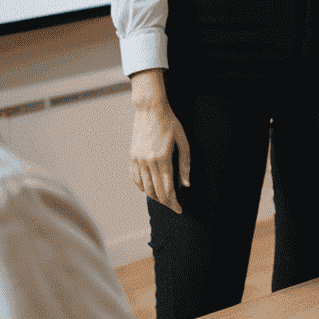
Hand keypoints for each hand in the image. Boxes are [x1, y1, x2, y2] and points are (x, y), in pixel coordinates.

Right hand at [129, 71, 190, 213]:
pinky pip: (135, 178)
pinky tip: (148, 190)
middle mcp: (148, 161)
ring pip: (144, 187)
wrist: (150, 109)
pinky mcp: (132, 156)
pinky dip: (141, 187)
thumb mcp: (183, 141)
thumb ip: (185, 163)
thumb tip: (186, 184)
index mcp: (162, 158)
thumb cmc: (171, 123)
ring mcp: (138, 159)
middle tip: (174, 207)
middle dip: (166, 202)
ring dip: (154, 197)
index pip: (167, 189)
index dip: (174, 202)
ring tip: (164, 201)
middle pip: (156, 191)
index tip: (180, 210)